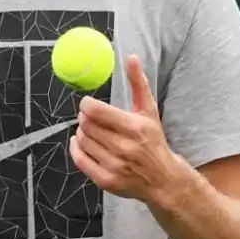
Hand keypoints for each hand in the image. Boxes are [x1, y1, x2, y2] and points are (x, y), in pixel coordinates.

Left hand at [69, 55, 188, 203]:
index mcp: (134, 127)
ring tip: (91, 131)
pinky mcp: (106, 180)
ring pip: (82, 140)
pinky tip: (81, 142)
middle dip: (84, 118)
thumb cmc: (154, 141)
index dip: (86, 105)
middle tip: (89, 117)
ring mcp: (114, 165)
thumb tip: (131, 58)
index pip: (95, 111)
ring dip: (81, 132)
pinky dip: (76, 148)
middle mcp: (124, 147)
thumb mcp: (149, 111)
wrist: (163, 179)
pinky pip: (79, 160)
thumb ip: (138, 84)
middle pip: (86, 125)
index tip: (88, 104)